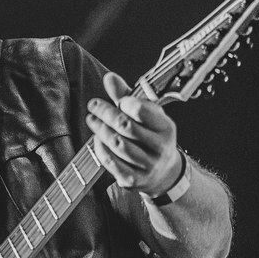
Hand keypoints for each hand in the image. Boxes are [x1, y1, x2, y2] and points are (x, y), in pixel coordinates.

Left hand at [86, 72, 182, 197]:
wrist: (163, 174)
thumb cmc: (151, 137)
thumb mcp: (147, 115)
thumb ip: (127, 96)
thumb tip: (109, 78)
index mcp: (166, 128)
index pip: (143, 110)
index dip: (126, 102)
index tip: (119, 100)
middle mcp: (160, 148)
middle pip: (126, 126)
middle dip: (105, 113)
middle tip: (93, 106)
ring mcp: (147, 166)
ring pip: (118, 145)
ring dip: (100, 130)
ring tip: (92, 120)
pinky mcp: (133, 179)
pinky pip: (112, 163)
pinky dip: (101, 149)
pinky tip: (97, 139)